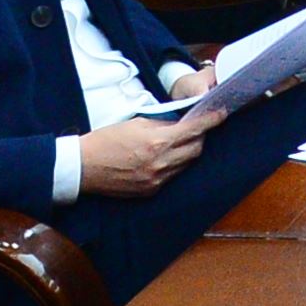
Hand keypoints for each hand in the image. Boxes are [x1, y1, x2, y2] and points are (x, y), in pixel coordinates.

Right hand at [75, 106, 217, 195]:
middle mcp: (161, 163)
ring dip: (186, 153)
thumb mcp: (137, 123)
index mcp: (158, 142)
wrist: (84, 167)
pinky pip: (172, 177)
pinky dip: (173, 166)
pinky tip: (163, 159)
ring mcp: (157, 180)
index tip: (221, 114)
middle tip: (196, 128)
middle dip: (199, 138)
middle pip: (196, 150)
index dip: (211, 121)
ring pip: (185, 165)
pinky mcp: (150, 191)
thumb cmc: (107, 140)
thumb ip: (163, 125)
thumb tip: (182, 125)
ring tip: (177, 143)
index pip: (195, 130)